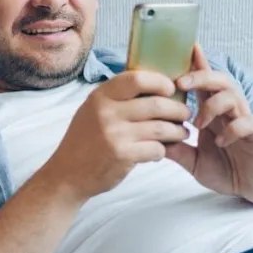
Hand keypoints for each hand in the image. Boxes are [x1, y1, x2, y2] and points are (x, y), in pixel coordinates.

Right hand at [39, 70, 192, 200]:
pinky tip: (158, 151)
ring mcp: (114, 134)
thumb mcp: (92, 111)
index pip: (137, 78)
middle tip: (185, 115)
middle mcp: (106, 112)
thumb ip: (116, 98)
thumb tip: (153, 84)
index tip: (170, 90)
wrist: (67, 174)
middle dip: (178, 110)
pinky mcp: (122, 155)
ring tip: (181, 133)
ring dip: (177, 131)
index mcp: (100, 97)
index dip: (160, 82)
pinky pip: (157, 149)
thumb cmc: (84, 141)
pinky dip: (162, 151)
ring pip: (162, 128)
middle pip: (157, 104)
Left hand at [165, 46, 252, 207]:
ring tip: (197, 124)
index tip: (185, 47)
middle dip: (199, 77)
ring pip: (232, 96)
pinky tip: (220, 142)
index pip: (203, 83)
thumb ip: (174, 149)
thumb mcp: (192, 160)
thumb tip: (148, 139)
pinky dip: (230, 130)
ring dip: (211, 106)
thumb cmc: (225, 169)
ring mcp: (243, 121)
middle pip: (219, 81)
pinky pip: (246, 123)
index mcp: (212, 112)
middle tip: (179, 84)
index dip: (196, 64)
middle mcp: (229, 111)